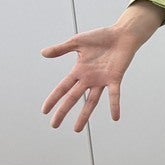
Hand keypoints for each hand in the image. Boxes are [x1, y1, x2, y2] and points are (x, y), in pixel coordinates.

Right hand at [41, 1, 164, 131]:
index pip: (62, 88)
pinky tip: (115, 117)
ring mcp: (102, 80)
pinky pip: (114, 94)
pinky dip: (114, 105)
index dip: (53, 99)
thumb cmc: (101, 37)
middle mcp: (89, 78)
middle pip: (73, 98)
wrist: (122, 34)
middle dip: (63, 111)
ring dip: (84, 115)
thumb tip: (43, 53)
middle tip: (54, 126)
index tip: (44, 111)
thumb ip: (61, 49)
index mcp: (79, 71)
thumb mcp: (77, 42)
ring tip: (77, 129)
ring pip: (91, 101)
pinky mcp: (115, 78)